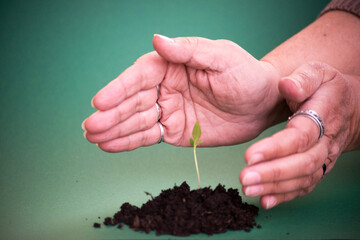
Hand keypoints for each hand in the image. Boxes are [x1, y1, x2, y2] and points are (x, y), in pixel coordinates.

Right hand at [82, 35, 286, 151]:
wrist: (263, 105)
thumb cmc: (246, 75)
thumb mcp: (221, 57)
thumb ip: (189, 51)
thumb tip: (157, 39)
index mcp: (172, 65)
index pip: (139, 76)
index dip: (119, 88)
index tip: (100, 101)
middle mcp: (165, 87)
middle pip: (132, 101)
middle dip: (111, 114)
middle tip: (90, 126)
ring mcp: (168, 111)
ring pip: (136, 121)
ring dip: (114, 130)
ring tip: (93, 137)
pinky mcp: (174, 132)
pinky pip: (148, 137)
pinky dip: (129, 142)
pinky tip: (110, 145)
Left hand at [240, 61, 359, 208]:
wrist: (348, 106)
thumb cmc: (326, 88)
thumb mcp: (318, 72)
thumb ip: (303, 78)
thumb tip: (287, 85)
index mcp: (323, 116)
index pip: (301, 136)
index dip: (276, 148)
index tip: (250, 155)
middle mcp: (326, 142)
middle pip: (302, 163)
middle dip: (272, 173)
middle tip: (245, 179)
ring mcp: (324, 158)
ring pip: (302, 178)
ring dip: (274, 187)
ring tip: (248, 190)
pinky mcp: (318, 168)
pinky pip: (304, 186)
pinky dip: (284, 196)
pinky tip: (264, 201)